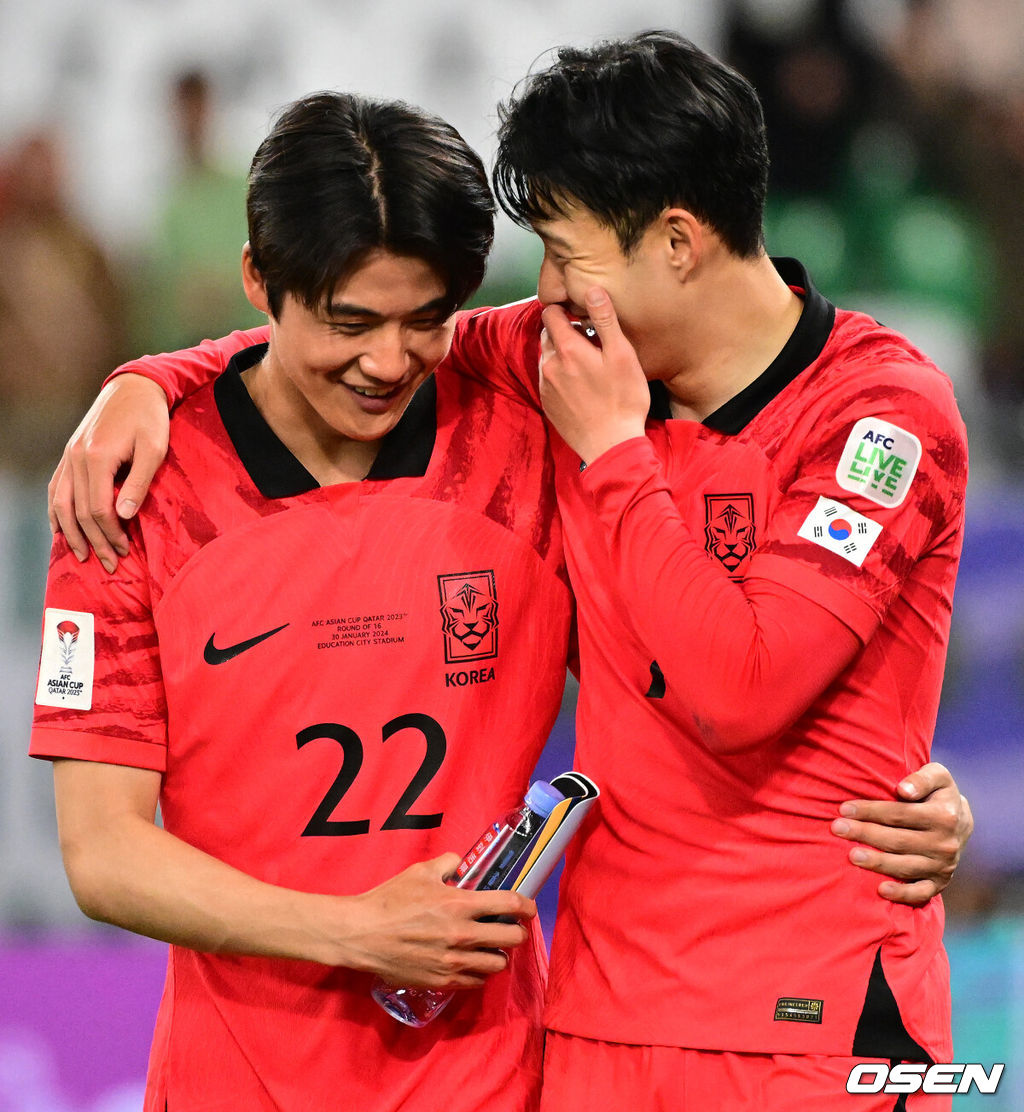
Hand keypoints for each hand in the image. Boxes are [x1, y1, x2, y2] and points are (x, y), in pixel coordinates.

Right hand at [48, 374, 170, 571]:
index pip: (97, 509)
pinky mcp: (70, 452)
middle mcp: (76, 458)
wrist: (134, 387)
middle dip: (94, 541)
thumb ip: (139, 482)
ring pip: (59, 502)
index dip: (110, 534)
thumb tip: (124, 515)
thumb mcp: (154, 449)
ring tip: (81, 555)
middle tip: (110, 563)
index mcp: (97, 457)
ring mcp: (69, 455)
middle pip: (77, 511)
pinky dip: (56, 511)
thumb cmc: (150, 417)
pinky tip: (60, 528)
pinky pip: (56, 487)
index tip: (125, 550)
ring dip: (70, 532)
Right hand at [340, 854, 536, 988]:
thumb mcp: (420, 871)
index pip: (510, 904)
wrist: (362, 934)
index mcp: (460, 904)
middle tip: (510, 927)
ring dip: (499, 954)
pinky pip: (477, 982)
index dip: (526, 906)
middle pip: (512, 939)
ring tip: (489, 946)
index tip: (528, 908)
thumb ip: (448, 864)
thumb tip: (461, 864)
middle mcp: (463, 935)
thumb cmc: (390, 900)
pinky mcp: (443, 981)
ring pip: (498, 964)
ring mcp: (454, 962)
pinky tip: (471, 962)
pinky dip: (479, 972)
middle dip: (516, 932)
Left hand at [539, 287, 648, 464]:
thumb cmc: (623, 399)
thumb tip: (592, 290)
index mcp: (566, 349)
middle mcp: (548, 365)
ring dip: (563, 355)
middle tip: (592, 344)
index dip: (565, 310)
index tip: (583, 317)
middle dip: (565, 333)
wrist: (610, 446)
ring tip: (589, 367)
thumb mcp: (622, 355)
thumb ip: (605, 321)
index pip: (550, 313)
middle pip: (548, 335)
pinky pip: (548, 380)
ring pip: (548, 358)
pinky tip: (582, 388)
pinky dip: (561, 376)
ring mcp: (545, 387)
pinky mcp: (548, 405)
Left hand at [832, 762, 972, 905]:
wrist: (961, 822)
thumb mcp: (938, 776)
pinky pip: (921, 893)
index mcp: (944, 816)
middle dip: (864, 833)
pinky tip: (881, 890)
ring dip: (877, 863)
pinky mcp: (940, 883)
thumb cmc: (938, 794)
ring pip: (905, 866)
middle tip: (837, 828)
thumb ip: (922, 778)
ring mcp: (943, 866)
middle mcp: (945, 844)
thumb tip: (903, 790)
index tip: (844, 808)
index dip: (870, 811)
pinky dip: (902, 894)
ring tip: (851, 856)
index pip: (900, 814)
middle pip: (898, 840)